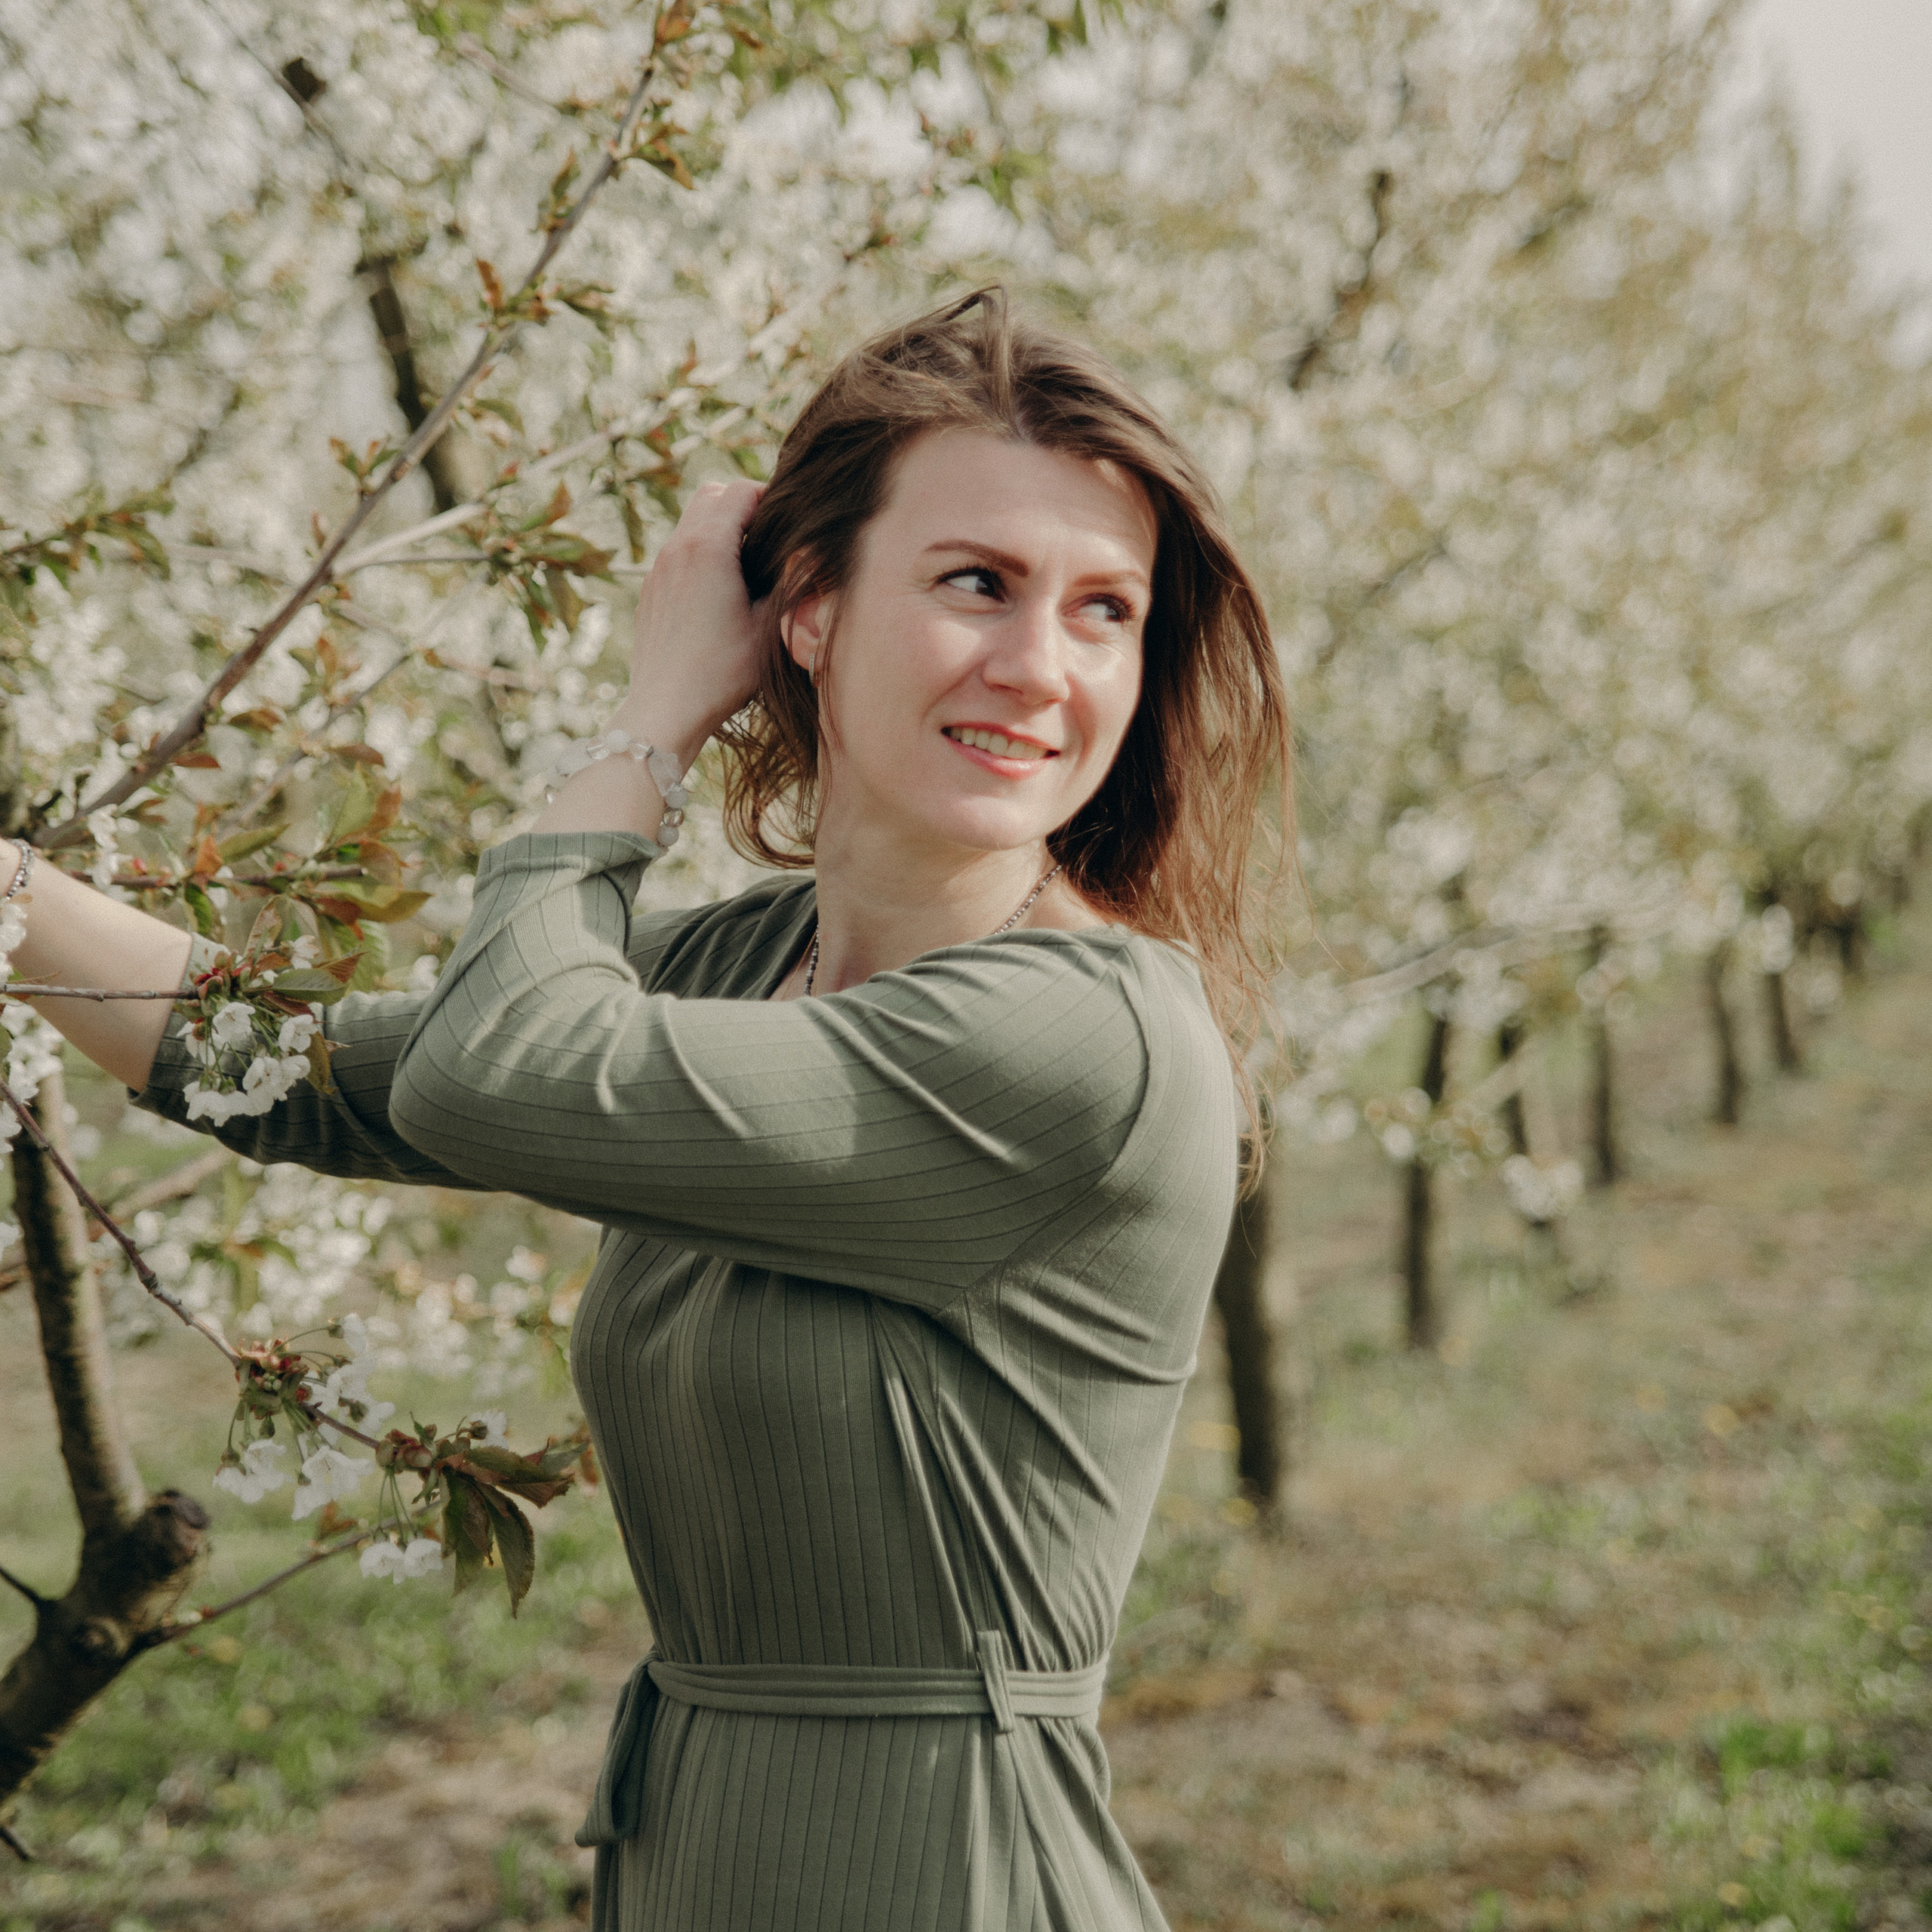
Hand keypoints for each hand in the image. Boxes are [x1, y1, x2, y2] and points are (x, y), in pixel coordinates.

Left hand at [621, 478, 765, 766]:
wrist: (667, 708)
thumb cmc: (723, 673)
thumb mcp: (771, 627)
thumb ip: (791, 583)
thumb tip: (809, 558)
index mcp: (708, 547)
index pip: (741, 491)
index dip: (771, 498)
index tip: (791, 522)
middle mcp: (677, 548)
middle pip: (711, 493)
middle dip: (742, 504)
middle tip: (770, 534)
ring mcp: (658, 568)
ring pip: (690, 521)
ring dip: (719, 527)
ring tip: (747, 562)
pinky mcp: (650, 590)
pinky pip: (677, 551)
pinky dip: (700, 552)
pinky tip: (719, 590)